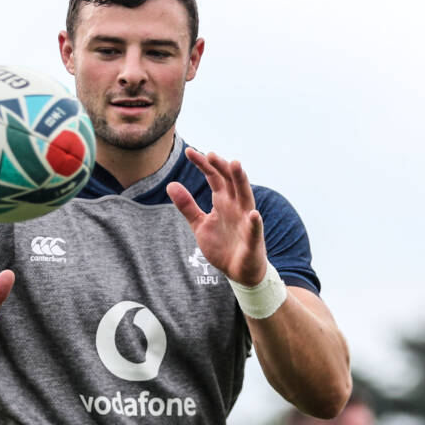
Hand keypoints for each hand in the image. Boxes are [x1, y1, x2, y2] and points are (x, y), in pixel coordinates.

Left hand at [167, 148, 266, 286]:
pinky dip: (254, 222)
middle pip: (230, 181)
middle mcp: (237, 207)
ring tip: (236, 164)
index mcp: (224, 202)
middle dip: (221, 167)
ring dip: (241, 181)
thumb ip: (187, 206)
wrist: (239, 272)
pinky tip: (253, 214)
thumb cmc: (222, 246)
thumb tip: (171, 184)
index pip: (214, 177)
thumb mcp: (199, 225)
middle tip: (210, 154)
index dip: (203, 165)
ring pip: (245, 197)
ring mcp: (246, 222)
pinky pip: (254, 230)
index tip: (189, 152)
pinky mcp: (253, 240)